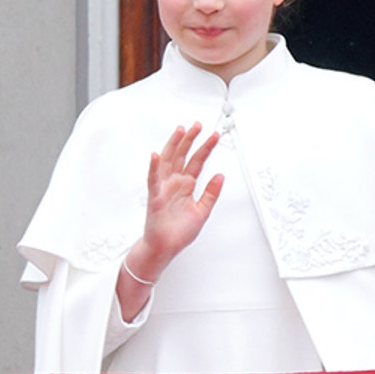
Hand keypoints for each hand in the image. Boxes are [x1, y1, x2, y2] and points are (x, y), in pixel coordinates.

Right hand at [117, 124, 223, 320]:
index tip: (214, 135)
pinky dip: (154, 167)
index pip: (197, 161)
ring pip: (168, 162)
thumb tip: (221, 175)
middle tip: (198, 125)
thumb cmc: (179, 232)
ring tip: (180, 130)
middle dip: (190, 140)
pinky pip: (153, 180)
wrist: (164, 248)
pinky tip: (157, 155)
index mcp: (186, 186)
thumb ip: (211, 193)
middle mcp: (174, 184)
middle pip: (182, 156)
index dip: (205, 148)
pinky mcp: (155, 198)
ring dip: (173, 146)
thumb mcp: (203, 211)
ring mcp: (163, 189)